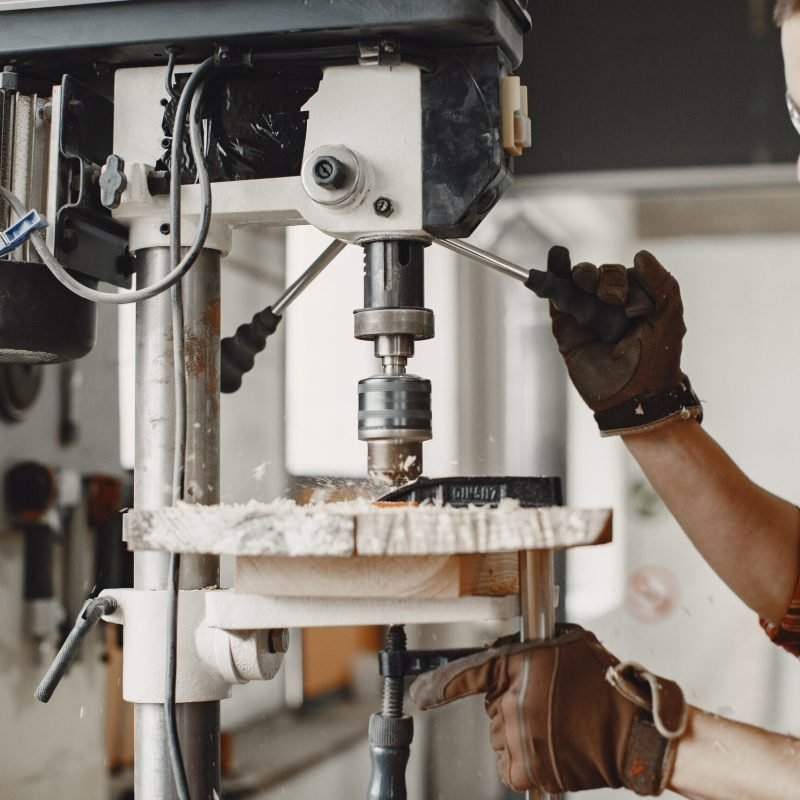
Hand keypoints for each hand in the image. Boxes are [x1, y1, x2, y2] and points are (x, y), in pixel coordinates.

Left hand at [410, 624, 687, 794]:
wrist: (633, 730)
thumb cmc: (604, 682)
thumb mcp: (565, 643)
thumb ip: (527, 647)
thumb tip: (502, 651)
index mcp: (518, 665)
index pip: (467, 674)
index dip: (438, 686)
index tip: (418, 695)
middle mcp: (512, 702)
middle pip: (491, 706)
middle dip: (512, 704)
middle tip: (549, 704)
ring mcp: (518, 738)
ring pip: (501, 736)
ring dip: (519, 732)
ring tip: (557, 726)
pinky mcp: (528, 770)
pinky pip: (510, 765)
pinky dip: (524, 760)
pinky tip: (550, 748)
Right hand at [542, 247, 700, 435]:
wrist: (633, 396)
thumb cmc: (656, 360)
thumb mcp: (669, 315)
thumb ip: (662, 282)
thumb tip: (640, 255)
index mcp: (635, 301)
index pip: (622, 274)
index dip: (623, 281)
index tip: (631, 306)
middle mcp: (609, 306)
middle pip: (598, 275)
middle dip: (602, 279)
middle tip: (610, 298)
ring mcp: (586, 316)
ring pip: (577, 282)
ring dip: (582, 275)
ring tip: (584, 282)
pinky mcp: (566, 328)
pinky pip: (557, 297)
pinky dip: (552, 276)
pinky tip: (556, 256)